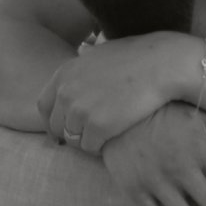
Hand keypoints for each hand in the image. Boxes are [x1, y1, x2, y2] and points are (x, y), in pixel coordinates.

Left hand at [40, 33, 195, 154]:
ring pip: (74, 141)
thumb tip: (79, 77)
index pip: (44, 107)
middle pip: (57, 127)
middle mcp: (67, 92)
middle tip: (92, 134)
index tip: (67, 129)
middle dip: (72, 133)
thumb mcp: (98, 57)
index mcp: (64, 74)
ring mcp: (81, 111)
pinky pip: (91, 148)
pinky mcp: (98, 127)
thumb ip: (81, 71)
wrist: (161, 64)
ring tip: (107, 133)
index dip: (55, 121)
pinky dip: (101, 147)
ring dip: (89, 141)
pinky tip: (115, 136)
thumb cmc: (137, 57)